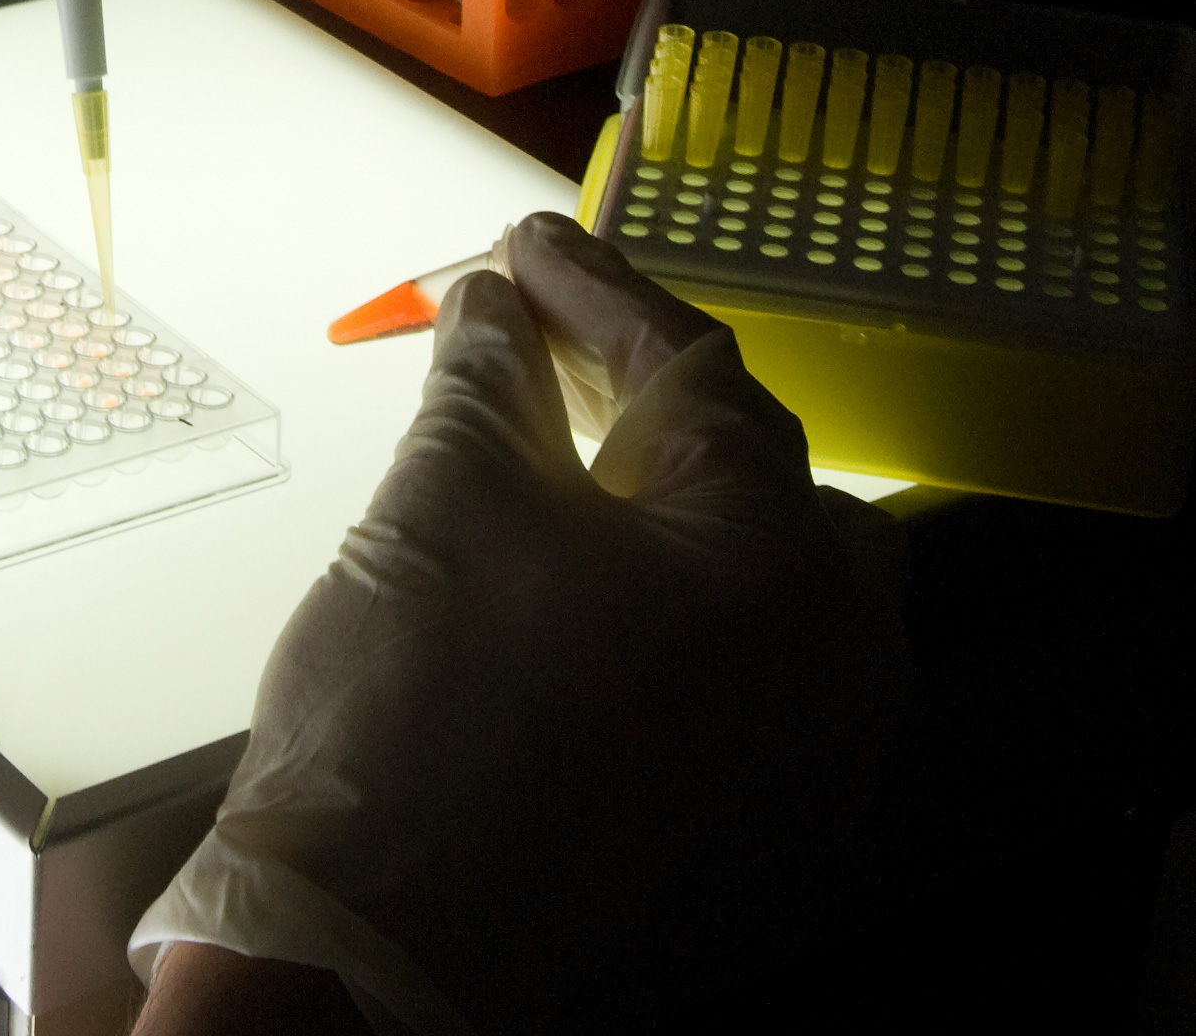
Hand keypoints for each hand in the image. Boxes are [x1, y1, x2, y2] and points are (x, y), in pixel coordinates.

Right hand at [132, 213, 907, 1035]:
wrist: (372, 958)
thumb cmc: (413, 724)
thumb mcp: (443, 498)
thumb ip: (487, 377)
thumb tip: (496, 310)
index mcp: (780, 565)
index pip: (696, 374)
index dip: (595, 292)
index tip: (520, 250)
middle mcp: (836, 673)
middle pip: (761, 481)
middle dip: (649, 401)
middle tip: (539, 349)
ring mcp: (810, 778)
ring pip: (764, 596)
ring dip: (669, 516)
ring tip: (560, 474)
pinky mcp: (760, 856)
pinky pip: (746, 699)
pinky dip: (675, 627)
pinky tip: (584, 612)